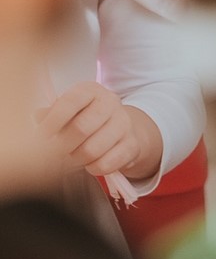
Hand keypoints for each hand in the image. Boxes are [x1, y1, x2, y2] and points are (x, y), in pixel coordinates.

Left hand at [40, 83, 162, 180]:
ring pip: (92, 149)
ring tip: (71, 158)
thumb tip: (38, 118)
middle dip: (62, 145)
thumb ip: (50, 113)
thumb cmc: (84, 118)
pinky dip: (93, 168)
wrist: (120, 129)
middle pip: (81, 128)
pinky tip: (89, 164)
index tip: (41, 135)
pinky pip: (107, 163)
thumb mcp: (67, 110)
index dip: (53, 121)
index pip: (70, 102)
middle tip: (54, 152)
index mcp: (90, 90)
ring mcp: (124, 123)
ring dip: (76, 159)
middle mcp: (110, 103)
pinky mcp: (132, 144)